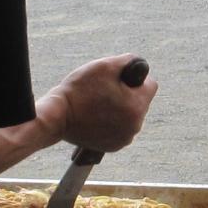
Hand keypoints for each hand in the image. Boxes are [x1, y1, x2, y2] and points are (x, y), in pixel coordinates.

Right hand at [39, 53, 156, 153]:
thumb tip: (140, 65)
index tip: (117, 80)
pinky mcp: (113, 146)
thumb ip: (129, 61)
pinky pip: (120, 129)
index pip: (150, 85)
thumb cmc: (78, 90)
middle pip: (140, 102)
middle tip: (103, 92)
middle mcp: (135, 126)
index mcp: (137, 107)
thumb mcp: (104, 66)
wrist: (56, 117)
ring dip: (120, 108)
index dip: (134, 79)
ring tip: (97, 104)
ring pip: (130, 115)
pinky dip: (112, 123)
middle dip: (127, 95)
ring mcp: (124, 138)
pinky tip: (95, 116)